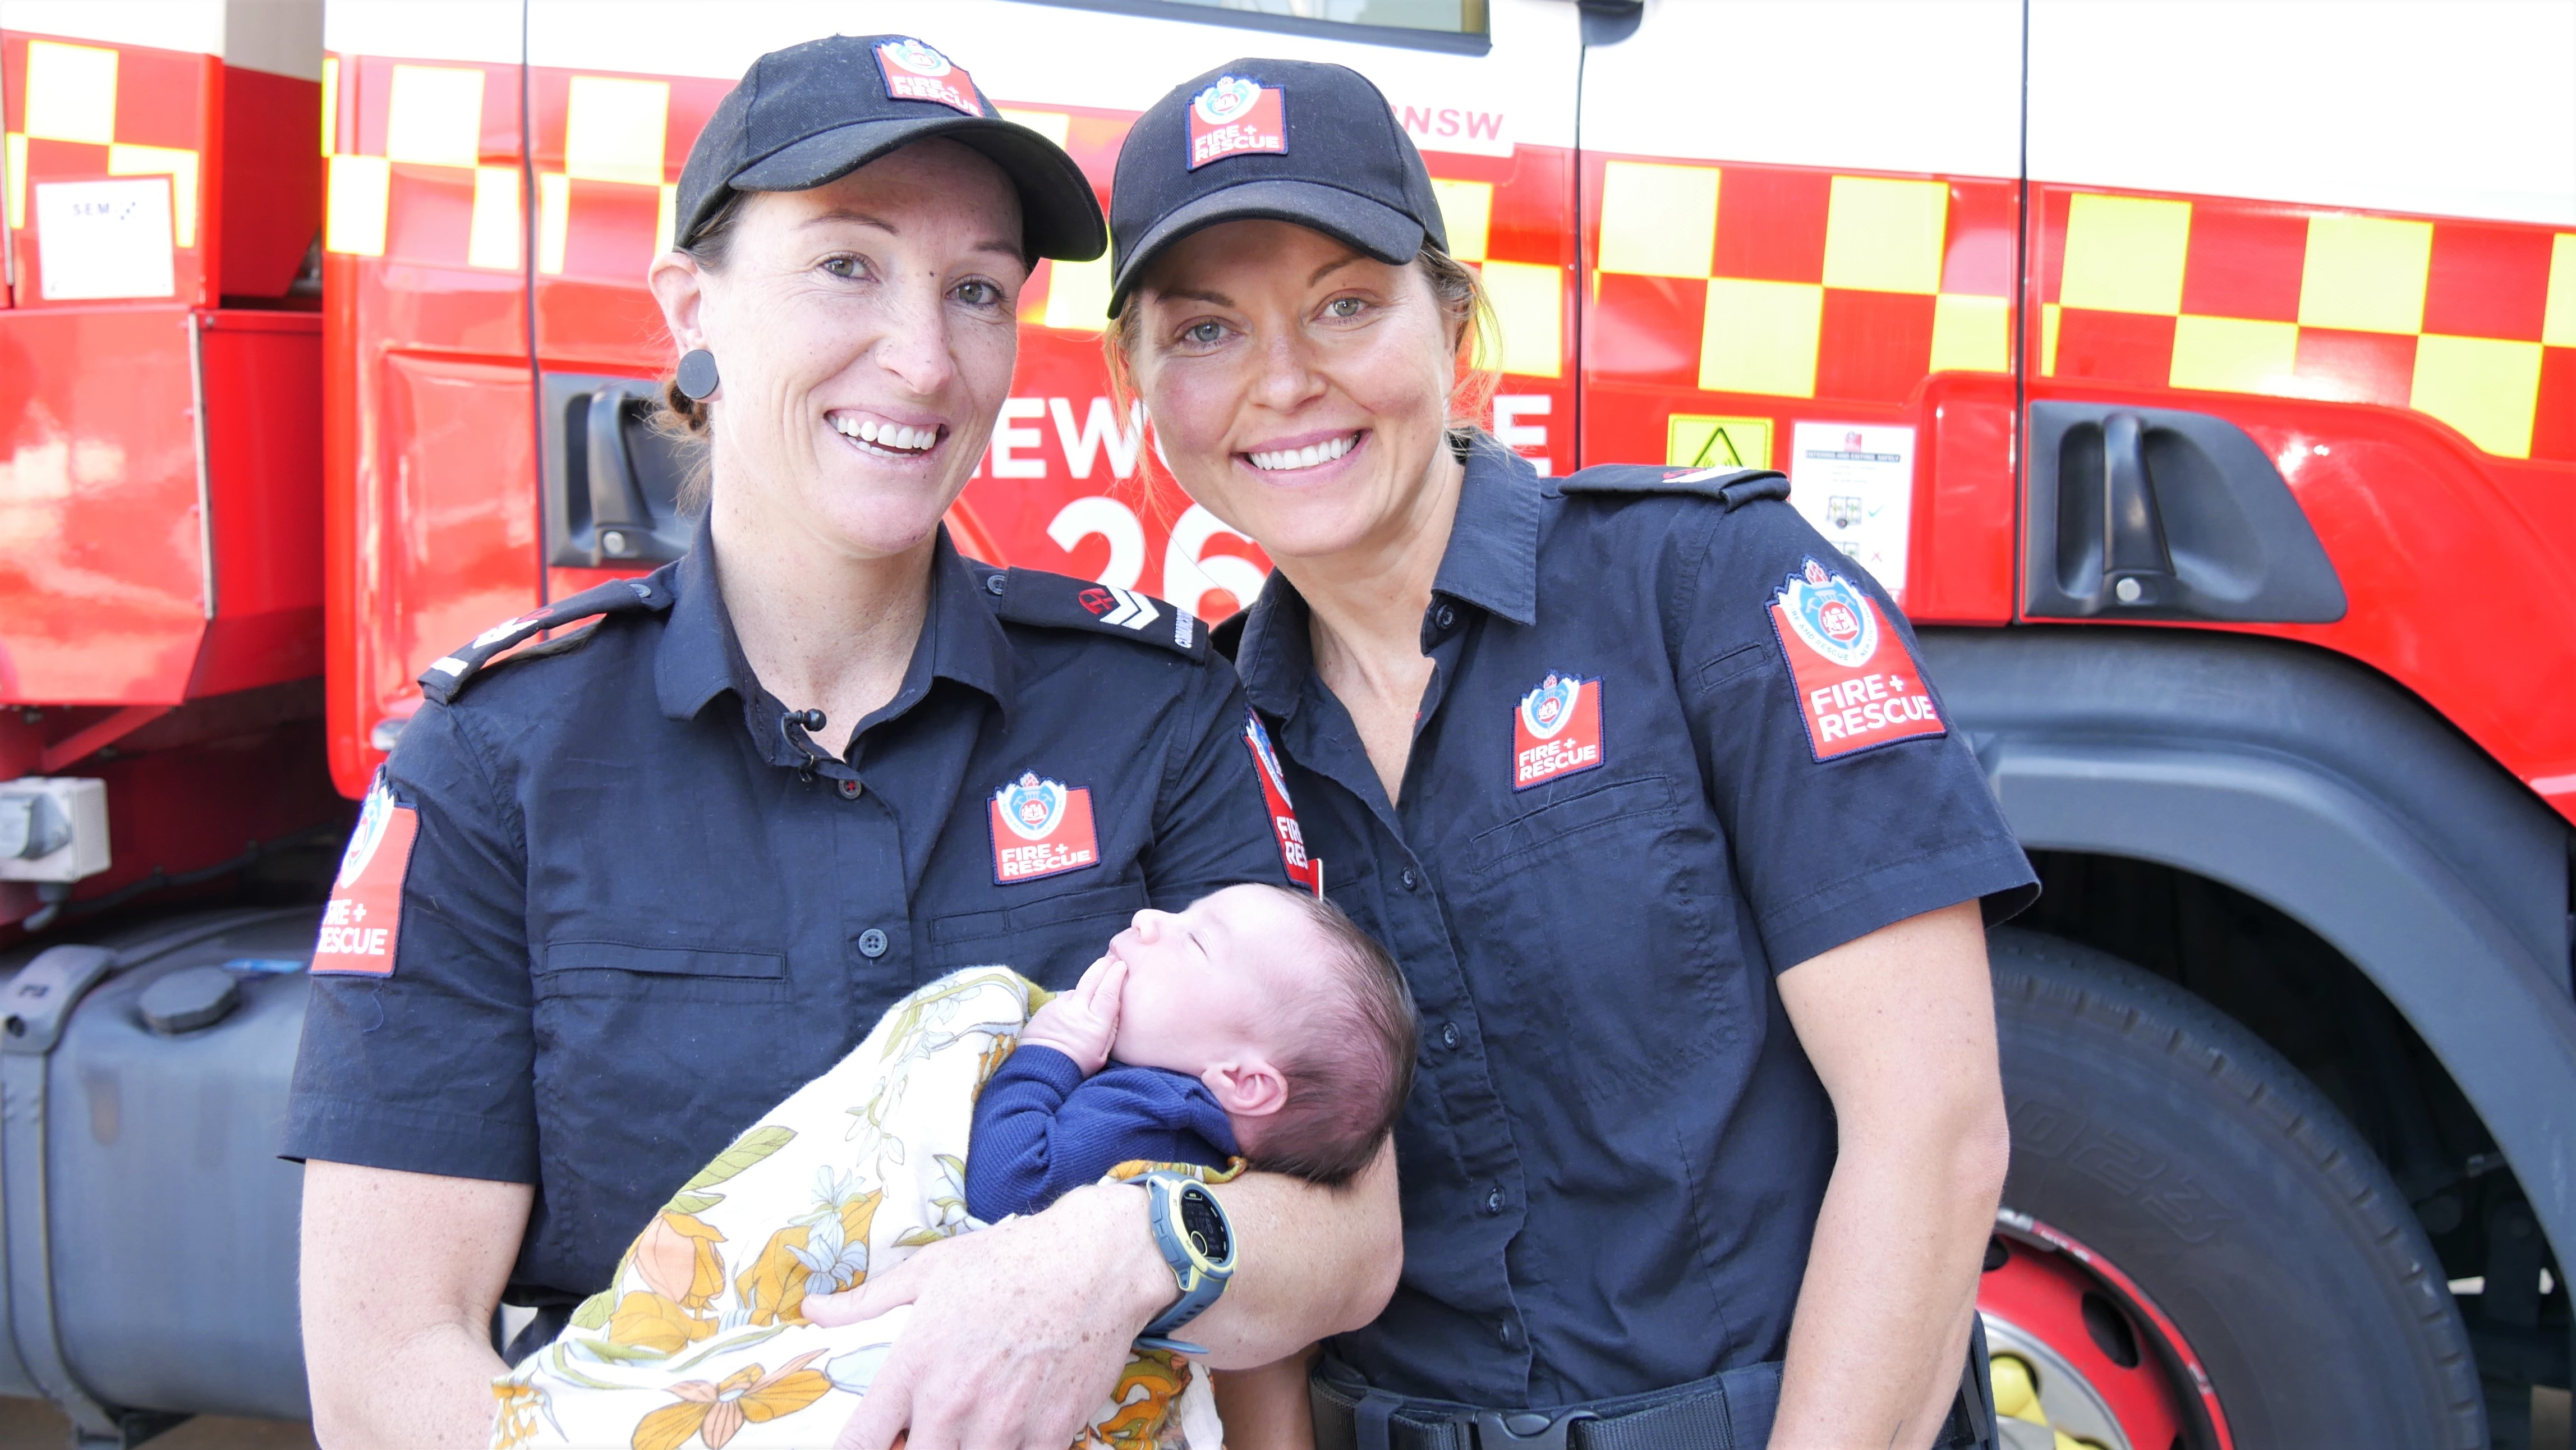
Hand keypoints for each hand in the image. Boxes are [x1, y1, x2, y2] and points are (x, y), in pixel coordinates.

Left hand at [812, 1183, 1167, 1449]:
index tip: (869, 1446)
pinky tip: (1010, 1432)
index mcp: (914, 1366)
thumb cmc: (1008, 1261)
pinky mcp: (1050, 1432)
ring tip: (969, 1426)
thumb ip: (866, 1302)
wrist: (1094, 1261)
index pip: (860, 1444)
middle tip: (924, 1433)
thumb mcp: (930, 1271)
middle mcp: (953, 1403)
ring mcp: (1004, 1423)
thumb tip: (813, 1311)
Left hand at [1016, 955, 1125, 1074]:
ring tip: (1090, 991)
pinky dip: (1069, 1001)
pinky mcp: (1045, 1009)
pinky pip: (1062, 1000)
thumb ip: (1111, 1030)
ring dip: (1085, 987)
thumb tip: (1116, 1008)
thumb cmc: (1075, 1067)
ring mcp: (1059, 1007)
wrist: (1041, 1071)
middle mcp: (1077, 1010)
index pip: (1109, 990)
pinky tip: (1070, 1012)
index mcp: (1095, 1023)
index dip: (1116, 974)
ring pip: (1076, 989)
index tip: (1122, 965)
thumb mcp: (1101, 1055)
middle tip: (1110, 958)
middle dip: (1103, 965)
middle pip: (1092, 979)